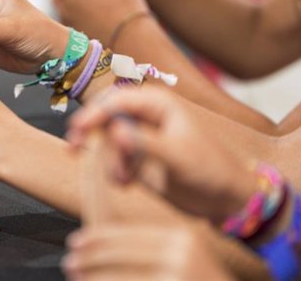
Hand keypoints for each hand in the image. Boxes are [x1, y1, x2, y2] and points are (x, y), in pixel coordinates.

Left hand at [63, 224, 233, 280]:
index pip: (126, 235)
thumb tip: (100, 248)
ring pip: (119, 279)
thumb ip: (150, 251)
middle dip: (89, 261)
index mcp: (180, 238)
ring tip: (78, 280)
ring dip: (94, 280)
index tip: (75, 243)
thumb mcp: (183, 259)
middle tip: (69, 265)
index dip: (96, 239)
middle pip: (118, 256)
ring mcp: (176, 277)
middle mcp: (180, 255)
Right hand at [67, 86, 256, 223]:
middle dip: (91, 132)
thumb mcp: (177, 156)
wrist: (225, 199)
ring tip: (123, 179)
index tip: (77, 129)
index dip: (94, 113)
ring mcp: (140, 136)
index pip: (116, 100)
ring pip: (107, 140)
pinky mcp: (137, 157)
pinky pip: (113, 158)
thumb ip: (144, 143)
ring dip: (108, 159)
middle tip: (75, 147)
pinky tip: (127, 183)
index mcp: (157, 104)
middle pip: (105, 115)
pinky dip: (114, 170)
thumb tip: (115, 130)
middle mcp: (145, 116)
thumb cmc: (209, 170)